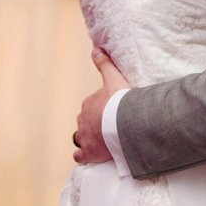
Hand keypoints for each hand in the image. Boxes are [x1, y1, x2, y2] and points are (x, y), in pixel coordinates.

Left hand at [72, 47, 123, 163]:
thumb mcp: (114, 79)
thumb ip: (105, 64)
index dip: (101, 110)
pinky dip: (84, 156)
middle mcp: (83, 120)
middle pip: (86, 122)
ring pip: (82, 138)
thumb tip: (95, 49)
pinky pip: (80, 156)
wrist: (124, 122)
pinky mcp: (88, 153)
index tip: (112, 113)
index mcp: (89, 103)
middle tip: (111, 127)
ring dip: (89, 140)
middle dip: (95, 125)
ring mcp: (85, 137)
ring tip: (103, 142)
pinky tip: (92, 156)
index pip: (92, 106)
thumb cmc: (121, 101)